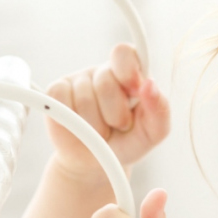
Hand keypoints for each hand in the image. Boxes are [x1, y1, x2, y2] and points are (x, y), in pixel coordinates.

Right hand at [46, 43, 170, 179]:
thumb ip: (160, 109)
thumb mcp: (153, 131)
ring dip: (96, 125)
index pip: (124, 53)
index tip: (134, 91)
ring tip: (100, 131)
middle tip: (120, 125)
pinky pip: (61, 100)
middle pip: (105, 81)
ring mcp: (78, 80)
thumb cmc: (128, 141)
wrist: (99, 164)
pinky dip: (73, 122)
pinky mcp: (56, 92)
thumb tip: (150, 84)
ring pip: (84, 97)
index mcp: (130, 73)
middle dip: (115, 113)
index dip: (128, 71)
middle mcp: (103, 72)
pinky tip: (80, 127)